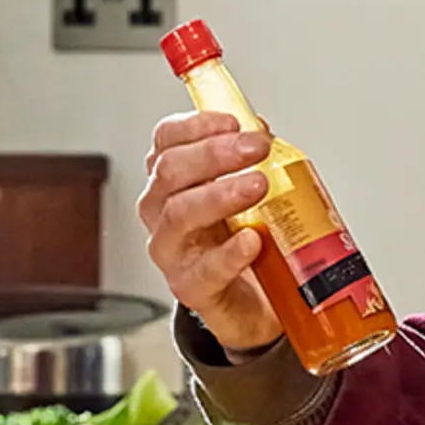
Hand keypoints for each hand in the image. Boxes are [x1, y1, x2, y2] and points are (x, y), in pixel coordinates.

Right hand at [138, 111, 283, 354]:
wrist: (254, 304)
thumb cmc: (245, 240)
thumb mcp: (247, 191)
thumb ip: (250, 160)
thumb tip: (262, 129)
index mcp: (172, 182)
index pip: (165, 141)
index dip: (195, 125)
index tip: (233, 121)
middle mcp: (162, 213)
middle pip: (169, 172)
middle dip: (213, 153)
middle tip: (256, 147)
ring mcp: (173, 253)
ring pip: (179, 215)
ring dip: (219, 194)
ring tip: (257, 185)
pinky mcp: (191, 289)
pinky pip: (204, 270)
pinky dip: (229, 253)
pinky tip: (253, 240)